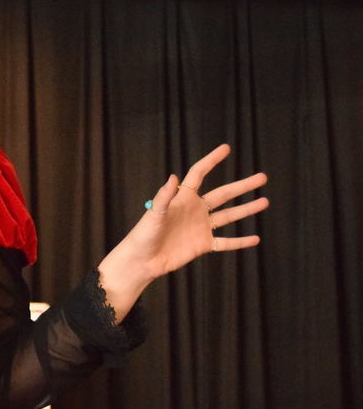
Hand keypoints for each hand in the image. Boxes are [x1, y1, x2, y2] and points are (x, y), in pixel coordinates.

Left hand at [99, 144, 268, 317]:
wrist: (143, 260)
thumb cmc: (143, 234)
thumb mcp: (153, 213)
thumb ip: (164, 196)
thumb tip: (173, 176)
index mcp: (183, 198)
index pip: (200, 174)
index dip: (212, 160)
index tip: (226, 148)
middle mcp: (195, 210)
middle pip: (223, 194)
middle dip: (243, 186)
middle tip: (263, 177)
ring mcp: (201, 227)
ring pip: (229, 216)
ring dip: (247, 209)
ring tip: (265, 201)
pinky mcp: (203, 245)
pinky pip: (226, 242)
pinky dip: (241, 242)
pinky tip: (256, 239)